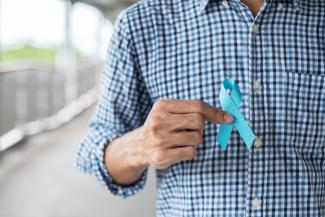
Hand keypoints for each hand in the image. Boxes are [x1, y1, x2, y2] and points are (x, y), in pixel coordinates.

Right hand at [105, 99, 232, 184]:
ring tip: (181, 140)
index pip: (196, 106)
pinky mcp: (161, 155)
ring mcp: (159, 139)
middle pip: (198, 121)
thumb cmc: (161, 126)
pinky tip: (178, 149)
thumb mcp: (170, 111)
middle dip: (201, 127)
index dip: (215, 112)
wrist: (139, 145)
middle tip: (191, 129)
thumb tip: (225, 116)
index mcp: (162, 106)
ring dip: (195, 140)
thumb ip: (193, 110)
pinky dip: (190, 151)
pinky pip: (191, 152)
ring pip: (196, 138)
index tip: (228, 118)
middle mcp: (159, 121)